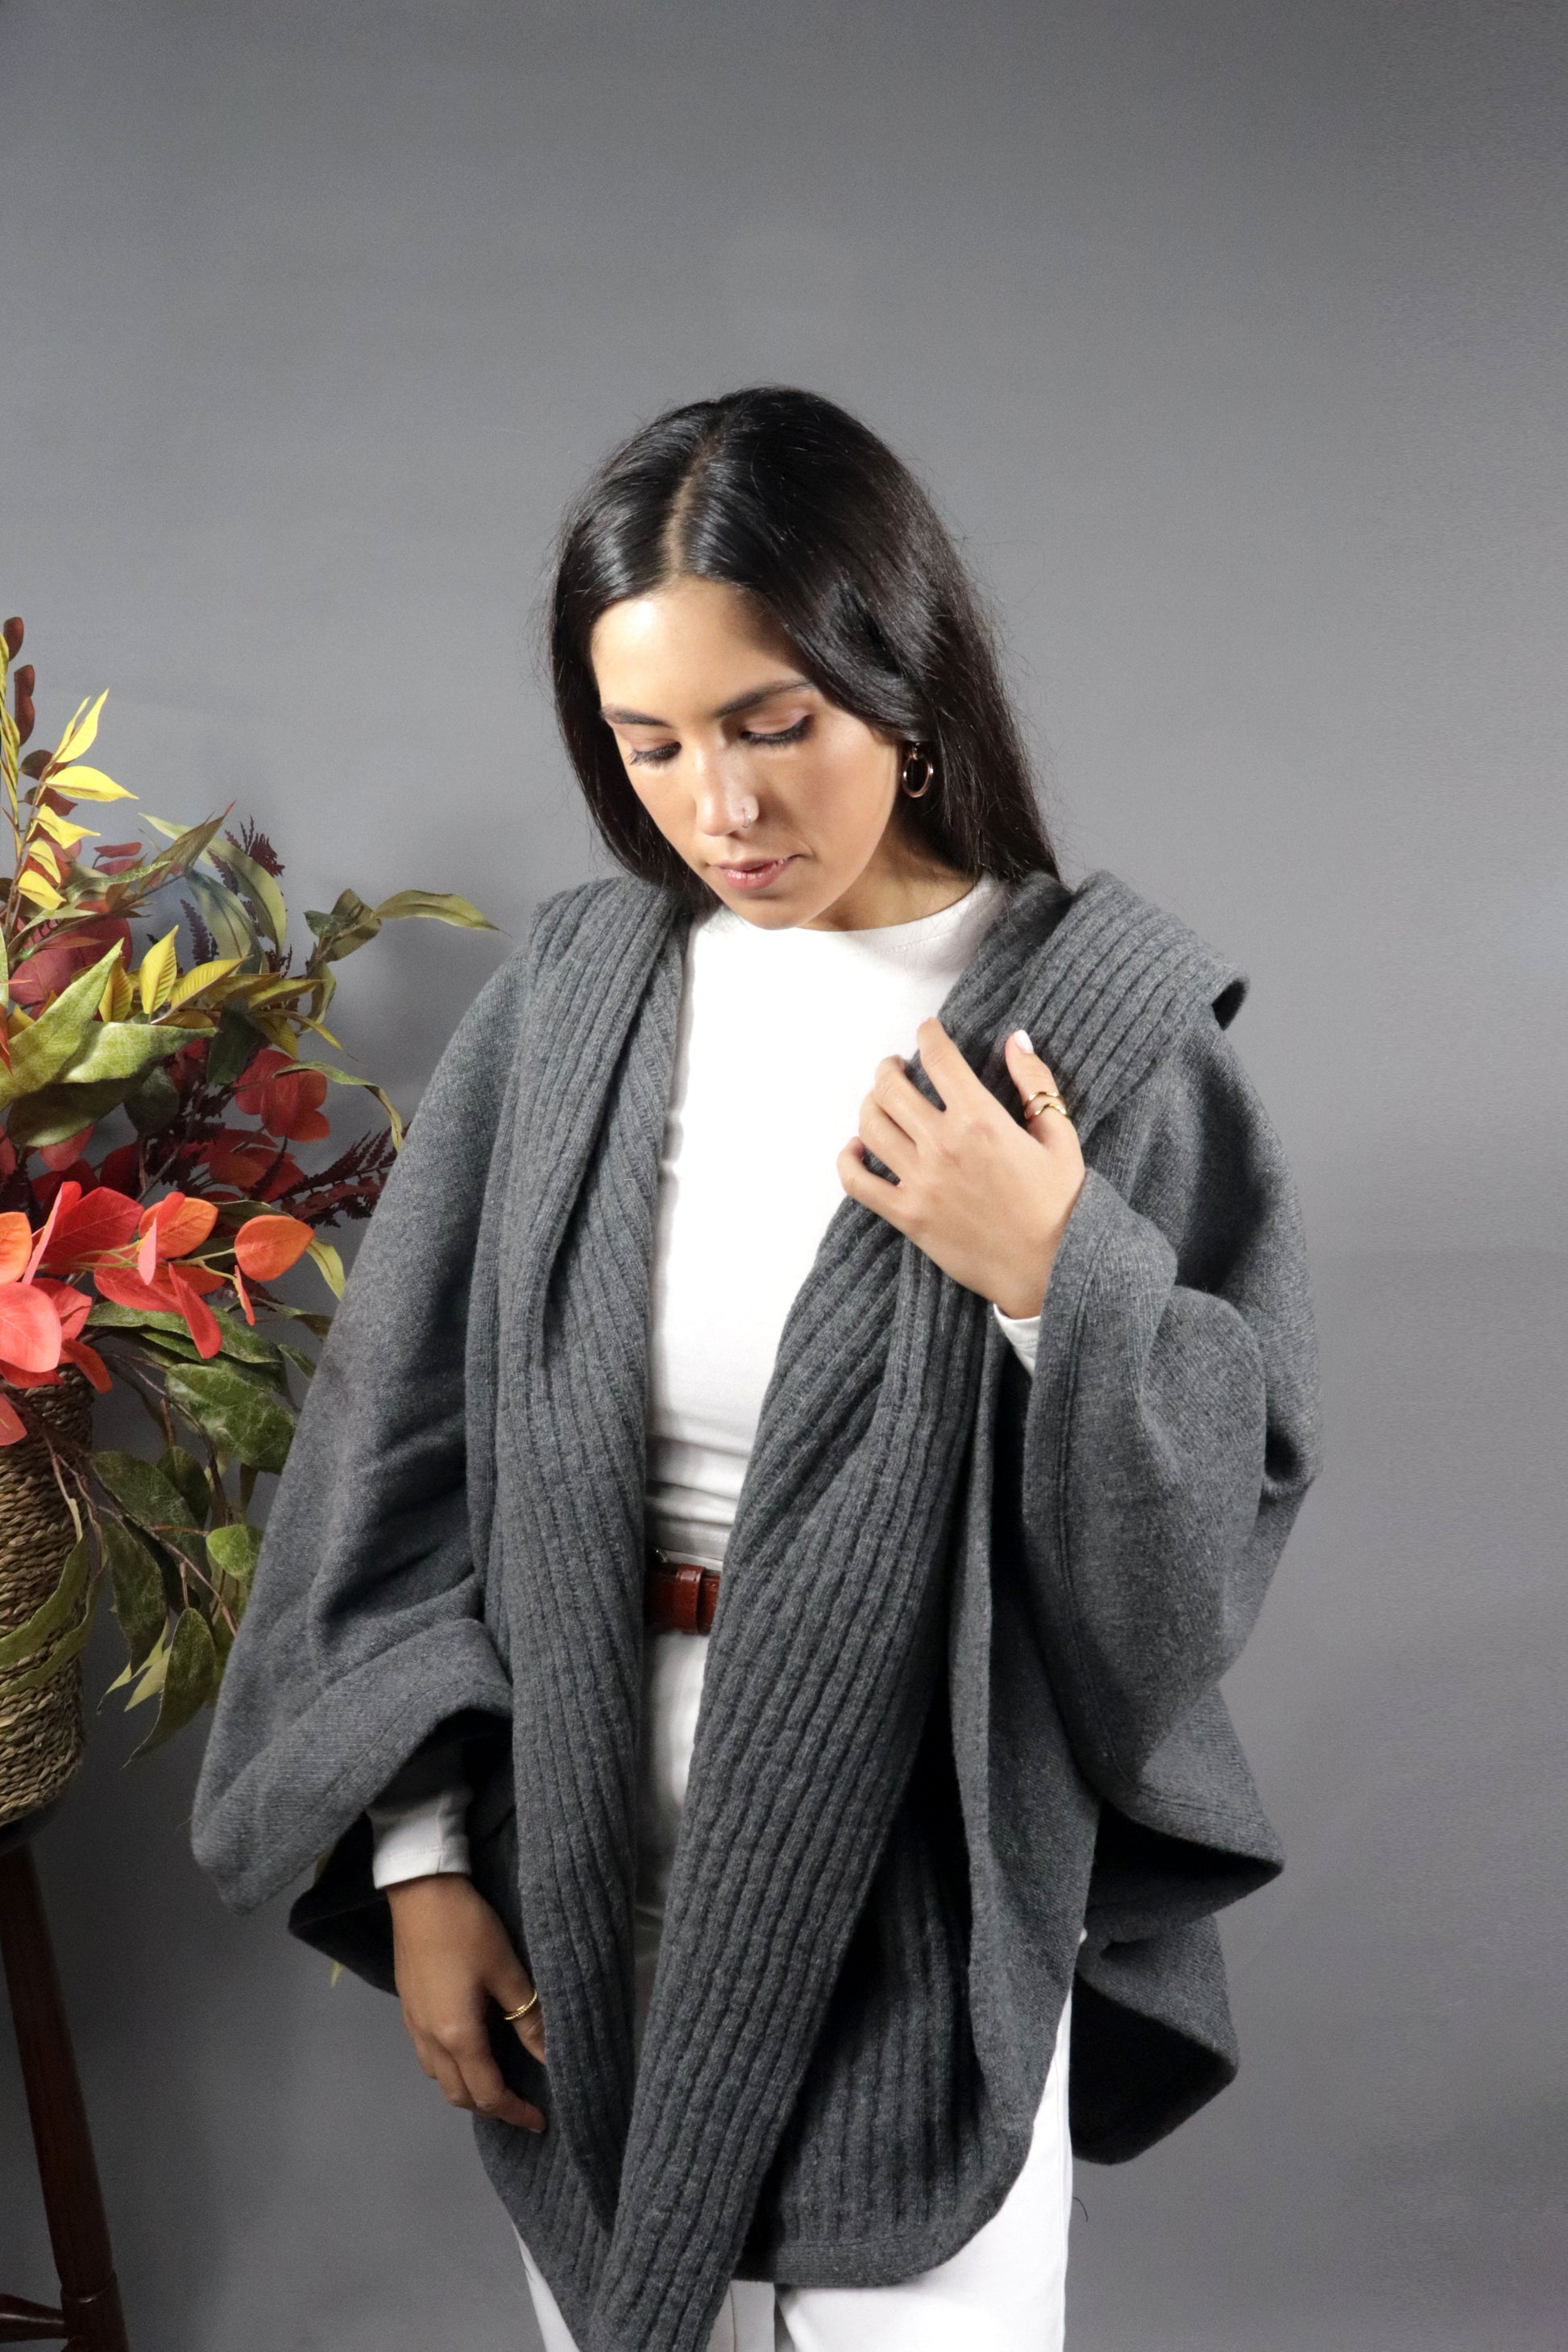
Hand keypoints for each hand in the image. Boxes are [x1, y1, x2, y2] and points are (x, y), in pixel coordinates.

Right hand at [385, 1873, 546, 2132]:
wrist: (420, 1892)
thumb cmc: (468, 1929)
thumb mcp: (507, 1970)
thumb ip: (527, 2017)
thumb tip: (549, 2057)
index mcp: (458, 2036)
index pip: (488, 2094)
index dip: (515, 2113)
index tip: (540, 2122)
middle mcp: (430, 2040)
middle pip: (459, 2095)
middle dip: (491, 2108)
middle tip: (522, 2104)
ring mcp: (414, 2026)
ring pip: (440, 2079)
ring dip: (468, 2089)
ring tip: (498, 2080)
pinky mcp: (408, 2010)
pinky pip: (429, 2057)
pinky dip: (451, 2068)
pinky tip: (469, 2049)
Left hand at [837, 1021, 1085, 1319]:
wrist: (1052, 1268)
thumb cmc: (1061, 1203)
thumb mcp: (1060, 1135)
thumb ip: (1035, 1083)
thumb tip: (1016, 1039)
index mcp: (982, 1120)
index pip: (940, 1058)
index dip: (929, 1035)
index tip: (927, 1031)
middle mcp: (944, 1146)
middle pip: (892, 1088)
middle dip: (889, 1068)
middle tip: (895, 1067)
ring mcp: (920, 1182)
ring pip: (870, 1126)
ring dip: (870, 1105)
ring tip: (879, 1102)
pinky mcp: (907, 1216)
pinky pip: (857, 1182)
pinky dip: (847, 1160)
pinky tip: (856, 1149)